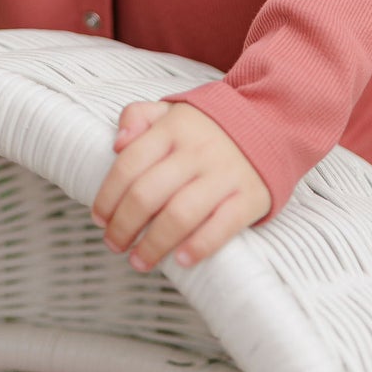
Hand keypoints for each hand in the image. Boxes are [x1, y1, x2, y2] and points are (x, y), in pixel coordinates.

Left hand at [91, 99, 269, 271]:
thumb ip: (138, 117)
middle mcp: (197, 150)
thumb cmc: (209, 126)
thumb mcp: (172, 110)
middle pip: (148, 194)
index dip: (108, 196)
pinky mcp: (250, 196)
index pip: (129, 163)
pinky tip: (182, 261)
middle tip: (114, 245)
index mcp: (174, 127)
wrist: (271, 120)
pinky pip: (222, 226)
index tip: (100, 218)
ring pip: (180, 215)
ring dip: (153, 245)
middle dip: (123, 227)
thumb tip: (117, 144)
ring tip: (139, 261)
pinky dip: (200, 247)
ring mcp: (225, 173)